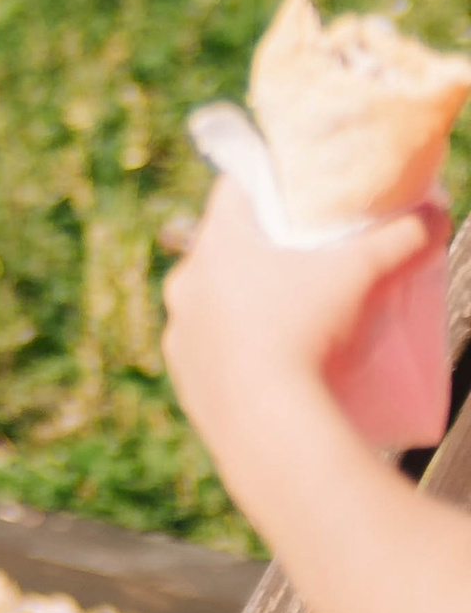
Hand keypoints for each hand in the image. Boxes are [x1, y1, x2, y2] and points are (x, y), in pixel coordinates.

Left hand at [164, 174, 444, 465]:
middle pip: (224, 247)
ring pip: (211, 301)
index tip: (298, 193)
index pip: (235, 188)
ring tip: (290, 316)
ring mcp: (179, 332)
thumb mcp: (360, 276)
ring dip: (243, 302)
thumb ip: (399, 239)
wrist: (267, 428)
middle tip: (304, 258)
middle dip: (263, 248)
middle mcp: (186, 281)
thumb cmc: (308, 334)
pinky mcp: (184, 378)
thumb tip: (434, 215)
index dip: (269, 184)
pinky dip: (233, 349)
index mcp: (216, 243)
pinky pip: (207, 351)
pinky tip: (267, 361)